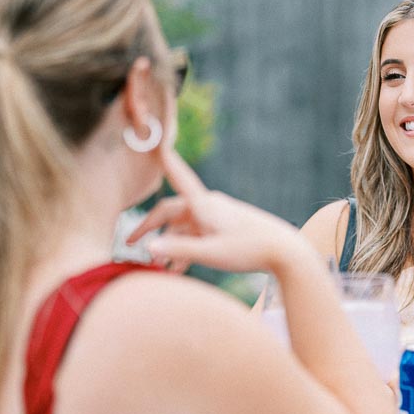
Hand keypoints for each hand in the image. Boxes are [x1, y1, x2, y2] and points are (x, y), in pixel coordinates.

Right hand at [127, 149, 307, 274]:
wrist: (285, 250)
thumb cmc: (248, 250)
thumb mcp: (210, 253)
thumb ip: (178, 251)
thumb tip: (147, 249)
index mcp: (204, 204)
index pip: (178, 178)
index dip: (164, 163)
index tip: (154, 144)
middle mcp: (208, 205)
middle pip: (171, 212)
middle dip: (150, 228)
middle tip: (129, 244)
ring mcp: (217, 215)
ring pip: (184, 227)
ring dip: (170, 245)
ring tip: (159, 269)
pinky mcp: (225, 225)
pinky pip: (197, 234)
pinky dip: (185, 247)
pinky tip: (178, 268)